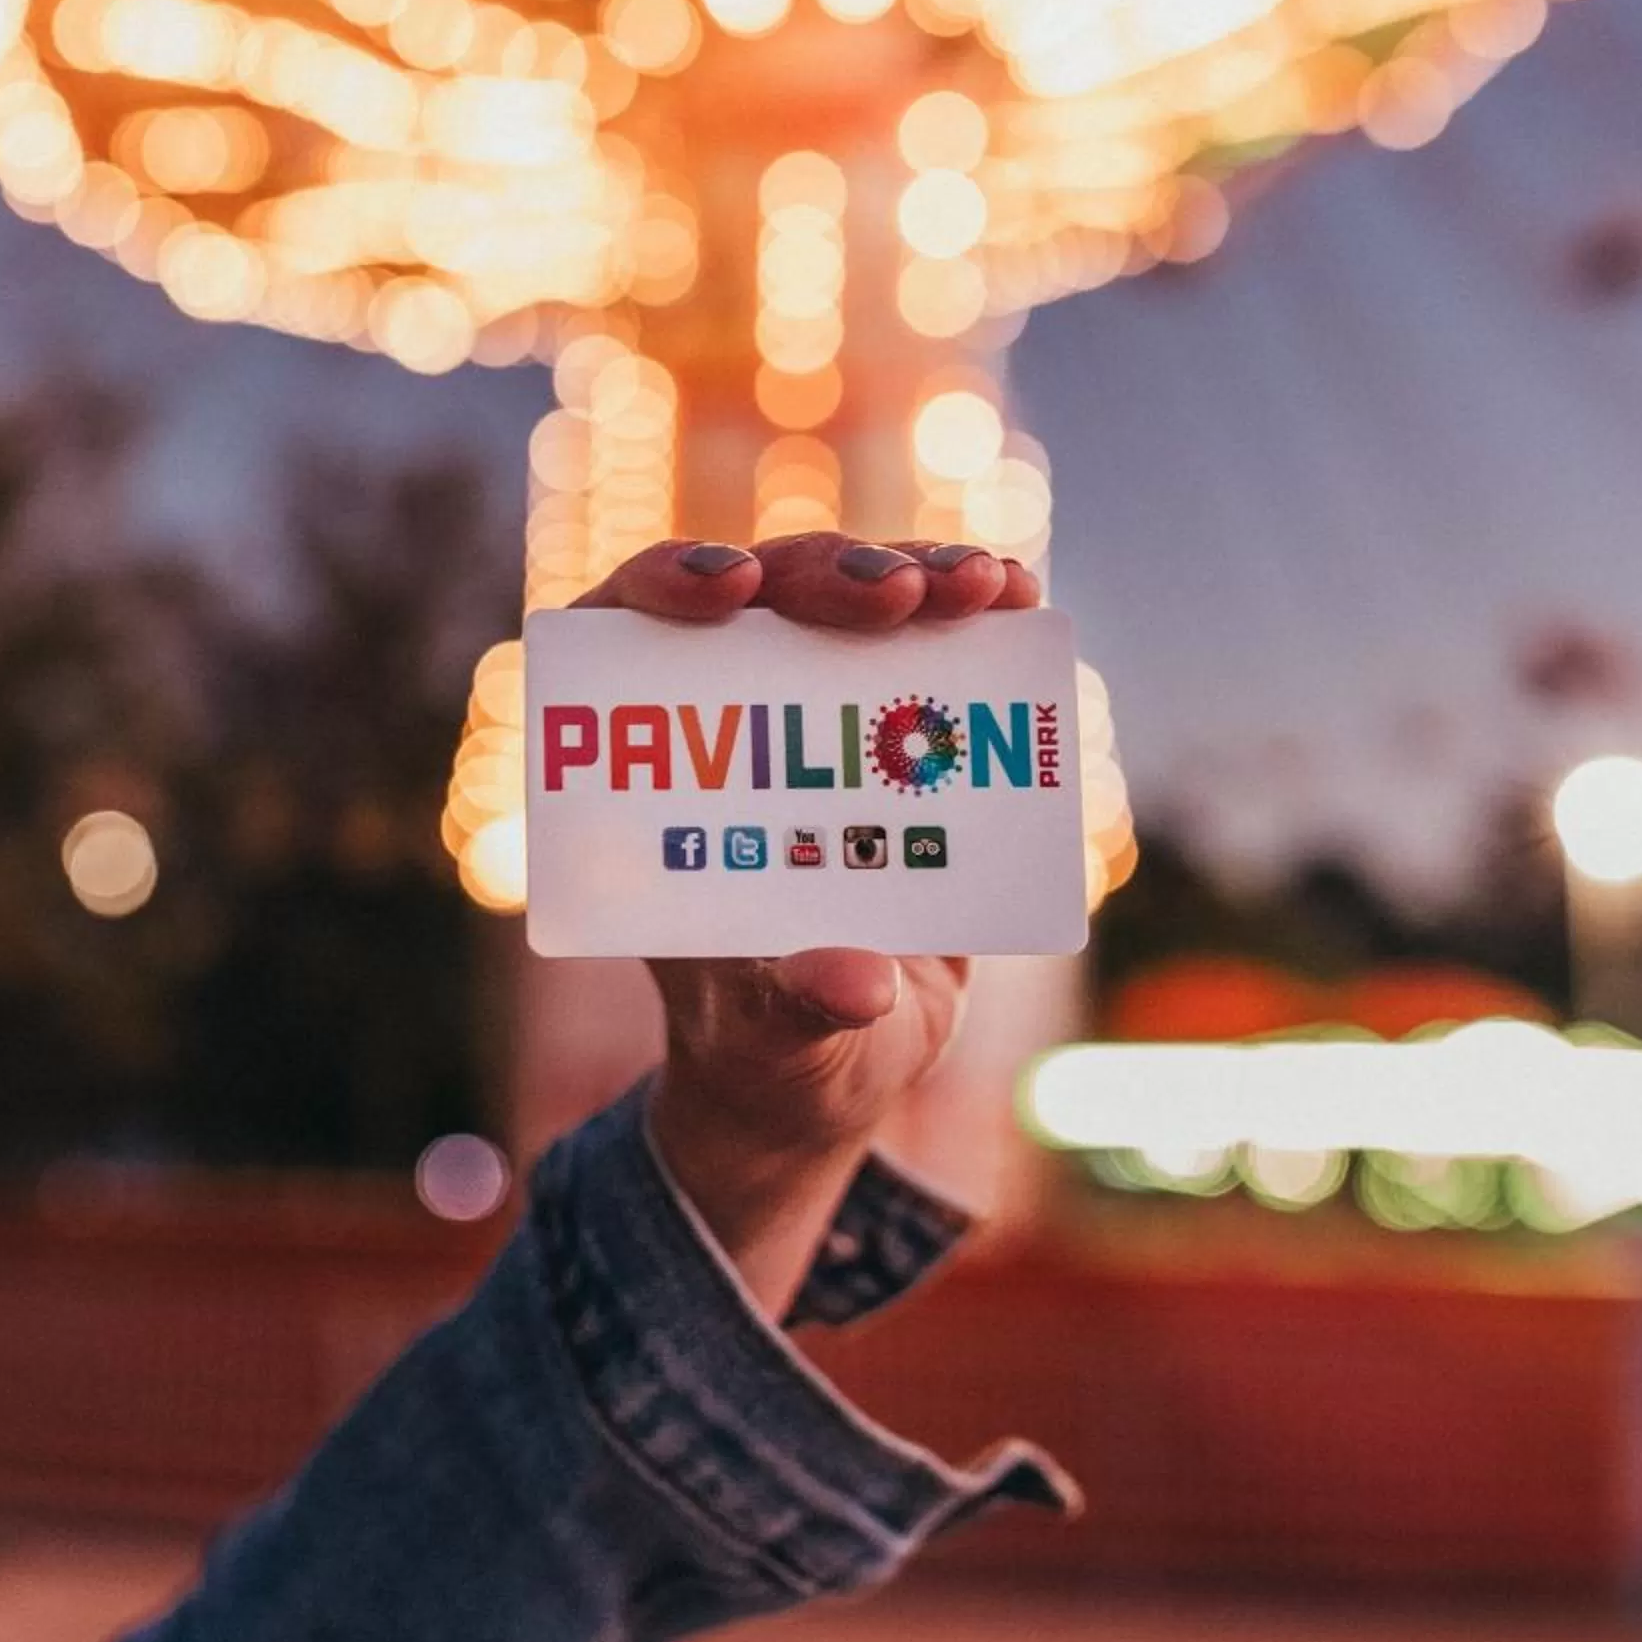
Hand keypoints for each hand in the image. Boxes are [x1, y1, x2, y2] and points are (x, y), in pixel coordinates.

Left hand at [574, 531, 1038, 1314]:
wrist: (829, 1067)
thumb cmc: (767, 1052)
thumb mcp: (776, 1041)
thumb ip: (801, 1008)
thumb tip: (855, 982)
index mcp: (647, 778)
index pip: (623, 634)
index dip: (666, 583)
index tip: (732, 587)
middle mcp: (721, 722)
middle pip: (755, 596)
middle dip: (825, 574)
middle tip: (898, 593)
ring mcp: (810, 714)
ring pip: (844, 599)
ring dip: (912, 573)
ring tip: (984, 584)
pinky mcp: (889, 730)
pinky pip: (925, 642)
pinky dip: (971, 610)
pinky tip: (1018, 593)